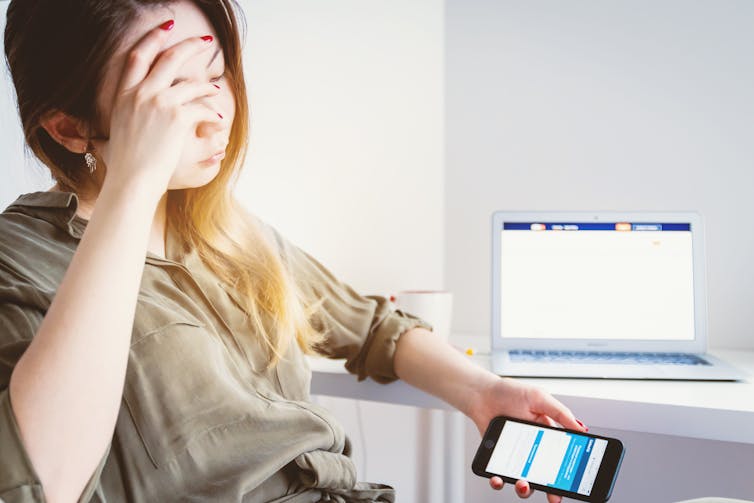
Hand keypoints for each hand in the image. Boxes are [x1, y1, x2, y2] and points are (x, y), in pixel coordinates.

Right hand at [92, 20, 221, 198]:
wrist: (133, 181)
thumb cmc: (123, 168)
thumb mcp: (108, 140)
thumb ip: (109, 132)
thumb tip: (95, 141)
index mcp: (123, 95)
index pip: (138, 56)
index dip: (153, 38)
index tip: (167, 28)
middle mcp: (140, 94)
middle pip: (168, 57)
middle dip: (190, 45)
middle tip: (206, 41)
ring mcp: (159, 103)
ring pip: (191, 83)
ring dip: (207, 85)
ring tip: (216, 88)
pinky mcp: (178, 117)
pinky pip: (202, 107)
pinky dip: (212, 112)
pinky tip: (217, 118)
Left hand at [468, 377, 587, 502]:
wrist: (482, 394)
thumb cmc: (510, 393)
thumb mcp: (539, 398)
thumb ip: (560, 413)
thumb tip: (582, 429)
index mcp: (547, 437)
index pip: (562, 458)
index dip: (569, 473)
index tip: (574, 483)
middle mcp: (532, 450)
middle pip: (546, 477)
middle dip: (551, 490)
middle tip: (553, 494)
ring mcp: (515, 456)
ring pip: (524, 482)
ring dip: (525, 489)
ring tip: (523, 483)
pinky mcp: (498, 460)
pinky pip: (499, 477)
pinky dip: (499, 482)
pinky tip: (498, 478)